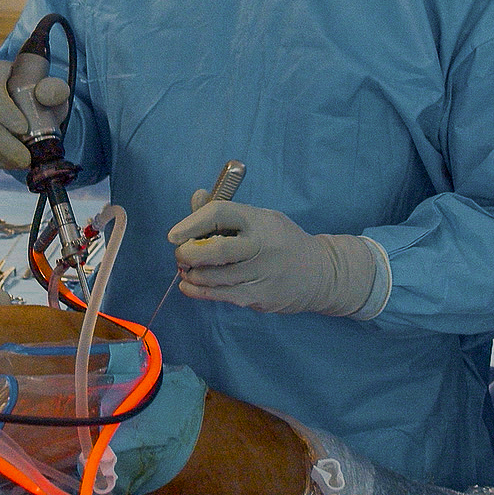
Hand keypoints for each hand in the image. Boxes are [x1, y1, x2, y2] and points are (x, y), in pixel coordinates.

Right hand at [0, 59, 67, 173]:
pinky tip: (9, 163)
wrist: (28, 98)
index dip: (4, 111)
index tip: (24, 129)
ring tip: (21, 163)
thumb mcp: (51, 87)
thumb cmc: (39, 92)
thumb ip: (54, 89)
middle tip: (25, 159)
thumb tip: (46, 94)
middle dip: (4, 142)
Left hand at [167, 199, 377, 316]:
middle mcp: (262, 247)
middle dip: (188, 253)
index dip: (191, 223)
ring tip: (186, 269)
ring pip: (213, 277)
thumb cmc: (281, 241)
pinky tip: (190, 286)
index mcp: (260, 220)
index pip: (220, 214)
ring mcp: (262, 275)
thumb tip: (196, 196)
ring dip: (191, 274)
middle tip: (180, 254)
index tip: (174, 235)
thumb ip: (226, 211)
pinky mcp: (259, 297)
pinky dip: (198, 291)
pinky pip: (220, 296)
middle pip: (215, 251)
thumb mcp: (260, 218)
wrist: (319, 274)